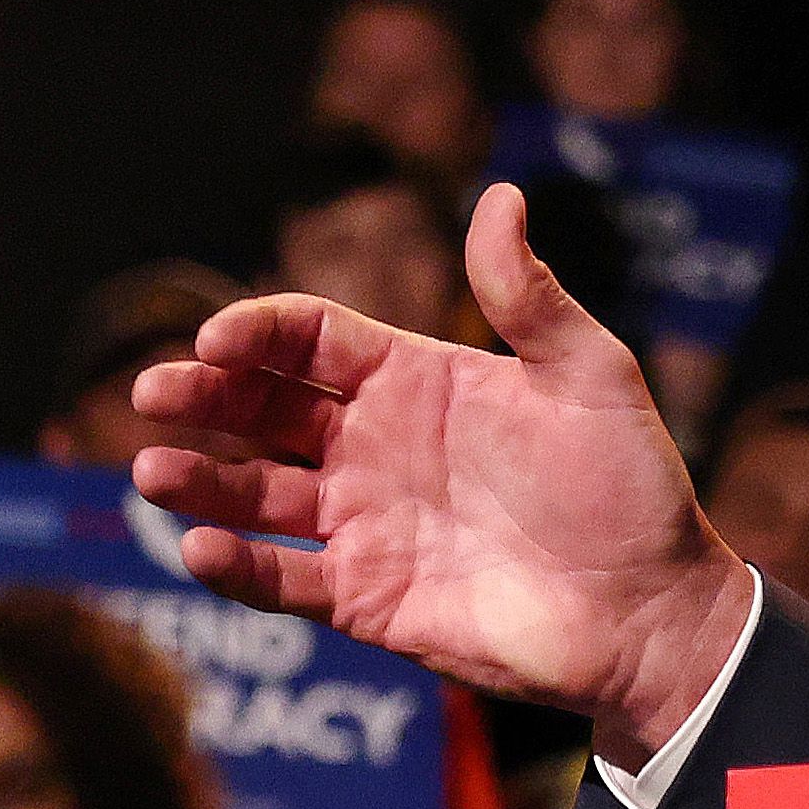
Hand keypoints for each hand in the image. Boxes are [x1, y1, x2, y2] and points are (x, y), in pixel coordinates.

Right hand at [123, 187, 751, 754]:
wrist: (656, 613)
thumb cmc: (631, 491)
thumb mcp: (591, 379)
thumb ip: (530, 297)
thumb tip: (500, 195)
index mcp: (414, 381)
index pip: (308, 338)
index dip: (256, 332)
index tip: (216, 340)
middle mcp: (373, 447)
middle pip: (260, 407)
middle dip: (201, 395)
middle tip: (153, 392)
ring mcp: (363, 523)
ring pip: (253, 494)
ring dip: (198, 482)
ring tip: (153, 472)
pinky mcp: (366, 598)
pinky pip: (284, 580)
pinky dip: (238, 569)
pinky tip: (202, 552)